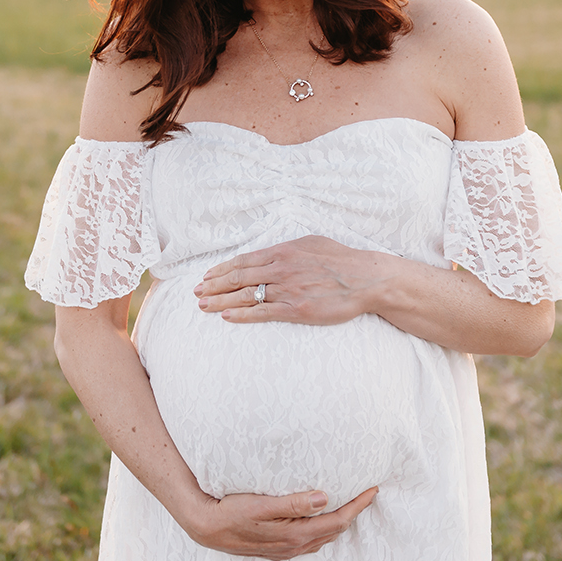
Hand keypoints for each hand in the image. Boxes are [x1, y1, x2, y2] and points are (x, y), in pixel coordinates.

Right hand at [179, 487, 378, 559]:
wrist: (206, 527)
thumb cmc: (231, 512)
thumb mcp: (261, 504)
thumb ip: (293, 503)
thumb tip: (324, 498)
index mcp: (295, 535)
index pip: (338, 521)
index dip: (358, 506)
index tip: (372, 489)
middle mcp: (294, 546)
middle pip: (335, 531)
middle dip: (354, 512)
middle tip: (367, 492)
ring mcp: (286, 549)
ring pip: (323, 537)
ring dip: (339, 521)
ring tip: (350, 502)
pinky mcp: (278, 548)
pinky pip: (311, 539)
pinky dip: (324, 528)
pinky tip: (320, 517)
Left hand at [194, 235, 393, 324]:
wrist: (365, 278)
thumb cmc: (341, 260)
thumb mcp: (311, 243)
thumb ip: (288, 249)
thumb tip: (271, 253)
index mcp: (283, 251)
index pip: (243, 261)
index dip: (222, 269)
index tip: (206, 276)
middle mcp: (281, 269)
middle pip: (238, 278)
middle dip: (213, 285)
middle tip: (196, 292)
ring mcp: (287, 290)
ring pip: (245, 295)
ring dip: (220, 301)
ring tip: (203, 306)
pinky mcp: (296, 310)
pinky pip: (262, 313)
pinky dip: (242, 315)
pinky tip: (227, 317)